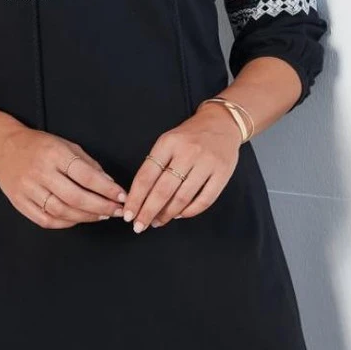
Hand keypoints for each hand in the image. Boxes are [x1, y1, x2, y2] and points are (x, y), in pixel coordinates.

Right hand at [0, 126, 128, 228]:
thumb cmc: (39, 145)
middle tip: (118, 211)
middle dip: (101, 207)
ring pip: (62, 211)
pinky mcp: (20, 202)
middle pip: (76, 197)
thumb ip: (88, 164)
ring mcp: (28, 189)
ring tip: (102, 215)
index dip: (107, 189)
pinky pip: (46, 220)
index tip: (122, 196)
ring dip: (86, 217)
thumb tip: (109, 184)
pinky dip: (66, 223)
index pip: (87, 176)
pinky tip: (79, 219)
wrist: (3, 146)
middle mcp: (40, 172)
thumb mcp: (66, 144)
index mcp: (55, 154)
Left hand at [121, 105, 242, 231]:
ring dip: (167, 215)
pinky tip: (179, 215)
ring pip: (182, 198)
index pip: (146, 176)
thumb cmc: (189, 136)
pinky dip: (189, 212)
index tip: (128, 214)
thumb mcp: (168, 142)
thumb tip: (141, 198)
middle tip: (139, 227)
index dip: (136, 198)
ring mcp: (206, 163)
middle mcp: (187, 152)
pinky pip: (204, 200)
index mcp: (168, 143)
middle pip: (163, 190)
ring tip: (157, 222)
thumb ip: (155, 165)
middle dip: (148, 212)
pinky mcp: (222, 173)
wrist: (222, 123)